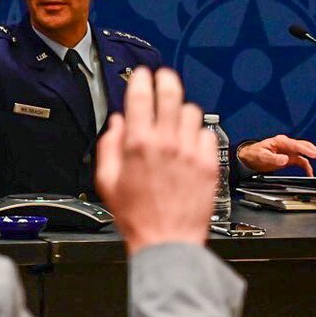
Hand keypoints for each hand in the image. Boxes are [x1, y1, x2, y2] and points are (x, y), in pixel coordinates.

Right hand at [95, 67, 216, 254]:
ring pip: (191, 112)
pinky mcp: (208, 165)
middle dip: (165, 79)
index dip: (140, 79)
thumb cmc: (137, 216)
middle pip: (170, 94)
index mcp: (138, 145)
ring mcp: (190, 153)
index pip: (140, 97)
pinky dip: (197, 133)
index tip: (141, 75)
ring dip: (181, 110)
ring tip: (176, 117)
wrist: (167, 241)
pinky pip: (206, 135)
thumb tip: (116, 125)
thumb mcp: (107, 182)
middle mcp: (166, 144)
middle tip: (163, 77)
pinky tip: (189, 141)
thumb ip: (109, 147)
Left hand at [237, 135, 315, 175]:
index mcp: (280, 141)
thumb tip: (285, 159)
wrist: (250, 157)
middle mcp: (287, 144)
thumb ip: (273, 158)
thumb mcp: (262, 156)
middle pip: (305, 146)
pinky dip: (308, 166)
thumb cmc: (254, 153)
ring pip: (306, 152)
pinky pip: (302, 161)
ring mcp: (289, 150)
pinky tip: (310, 173)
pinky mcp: (290, 157)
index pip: (297, 145)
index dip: (306, 150)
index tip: (315, 155)